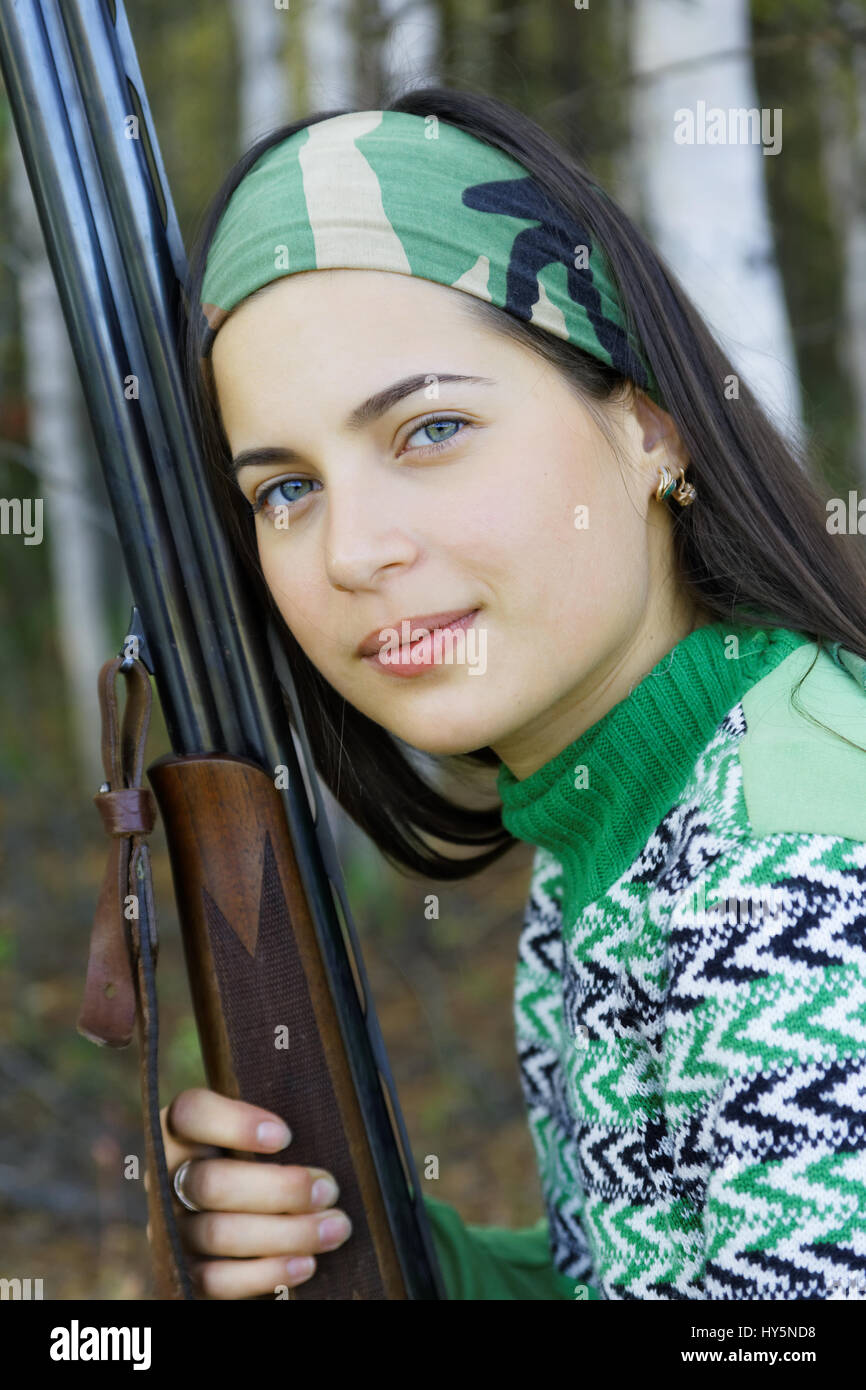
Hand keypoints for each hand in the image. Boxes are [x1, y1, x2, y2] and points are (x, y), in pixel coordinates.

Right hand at [148, 1087, 351, 1298]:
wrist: (238, 1222)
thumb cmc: (261, 1166)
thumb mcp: (260, 1140)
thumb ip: (274, 1136)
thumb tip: (323, 1157)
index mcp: (182, 1133)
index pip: (190, 1113)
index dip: (235, 1123)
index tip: (286, 1136)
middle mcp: (167, 1179)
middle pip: (211, 1183)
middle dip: (279, 1190)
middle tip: (328, 1189)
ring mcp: (171, 1229)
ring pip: (218, 1233)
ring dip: (286, 1233)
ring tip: (335, 1227)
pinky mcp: (184, 1272)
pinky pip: (218, 1281)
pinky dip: (267, 1273)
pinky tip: (306, 1263)